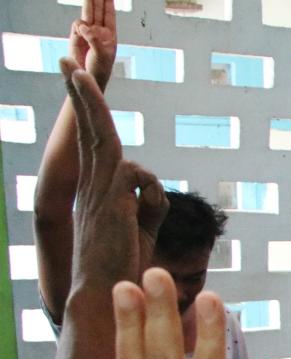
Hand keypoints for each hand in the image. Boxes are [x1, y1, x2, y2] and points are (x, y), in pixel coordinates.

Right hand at [60, 59, 166, 288]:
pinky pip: (139, 178)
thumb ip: (148, 203)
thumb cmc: (126, 267)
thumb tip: (152, 186)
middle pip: (92, 134)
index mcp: (96, 193)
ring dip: (93, 105)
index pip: (93, 148)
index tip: (78, 87)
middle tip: (70, 62)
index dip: (89, 118)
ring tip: (80, 71)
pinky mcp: (111, 204)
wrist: (109, 296)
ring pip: (104, 140)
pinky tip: (144, 217)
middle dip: (82, 97)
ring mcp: (98, 195)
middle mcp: (91, 189)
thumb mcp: (143, 229)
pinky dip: (151, 195)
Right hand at [69, 0, 116, 88]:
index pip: (109, 15)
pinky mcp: (75, 37)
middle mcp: (99, 32)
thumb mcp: (102, 55)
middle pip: (98, 10)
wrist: (85, 78)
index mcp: (110, 36)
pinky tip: (81, 31)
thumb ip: (95, 39)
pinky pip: (77, 25)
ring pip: (87, 13)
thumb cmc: (99, 69)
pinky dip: (79, 25)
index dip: (108, 3)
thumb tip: (84, 25)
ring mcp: (87, 33)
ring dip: (88, 0)